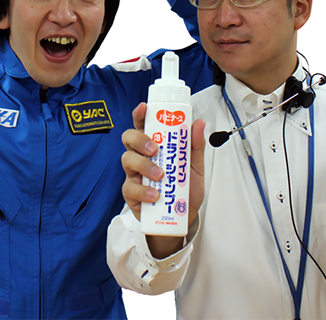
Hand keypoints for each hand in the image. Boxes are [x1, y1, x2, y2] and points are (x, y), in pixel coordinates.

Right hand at [121, 103, 204, 256]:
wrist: (182, 218)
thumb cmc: (184, 189)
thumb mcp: (195, 167)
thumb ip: (195, 146)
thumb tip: (198, 122)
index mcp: (154, 146)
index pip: (143, 125)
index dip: (140, 114)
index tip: (144, 108)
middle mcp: (141, 157)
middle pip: (128, 138)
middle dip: (139, 139)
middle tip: (154, 148)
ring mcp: (133, 174)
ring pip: (127, 160)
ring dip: (144, 165)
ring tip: (160, 175)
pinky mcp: (131, 193)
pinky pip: (130, 187)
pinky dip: (144, 191)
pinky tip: (155, 195)